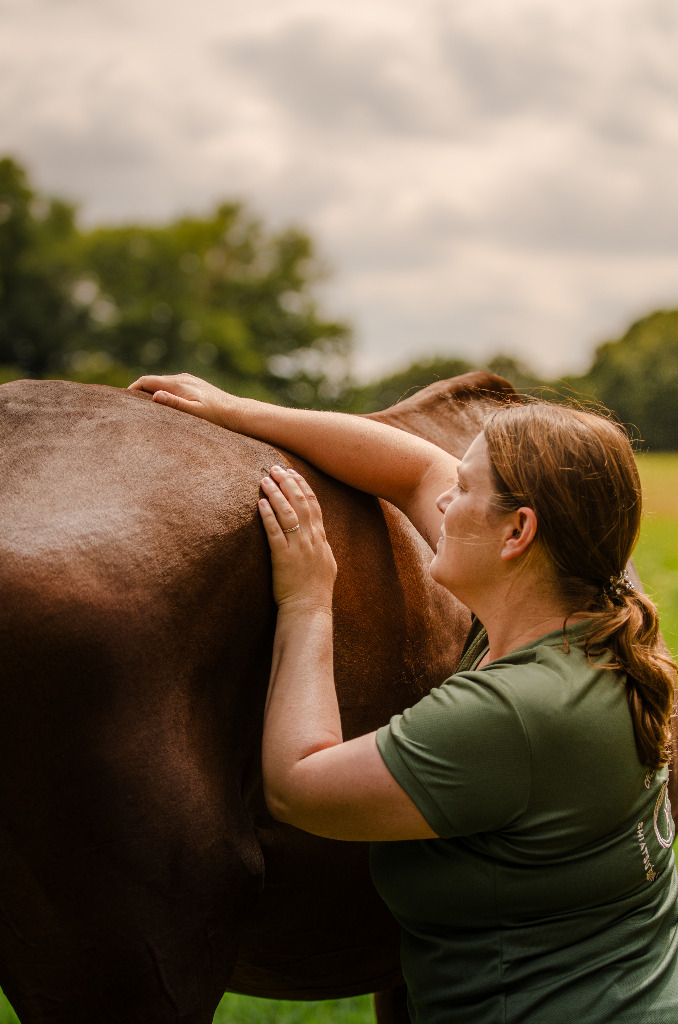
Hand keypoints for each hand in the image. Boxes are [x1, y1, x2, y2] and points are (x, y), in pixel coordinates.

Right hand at [128, 373, 239, 428]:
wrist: (237, 412)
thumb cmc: (217, 416)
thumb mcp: (194, 413)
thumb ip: (175, 404)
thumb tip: (155, 396)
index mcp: (178, 383)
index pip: (146, 381)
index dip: (131, 390)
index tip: (121, 401)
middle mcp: (181, 378)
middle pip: (152, 381)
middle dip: (138, 391)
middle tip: (126, 406)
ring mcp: (188, 381)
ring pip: (162, 384)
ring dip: (150, 392)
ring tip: (141, 408)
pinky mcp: (194, 386)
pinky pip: (172, 387)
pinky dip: (162, 394)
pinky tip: (163, 406)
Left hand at [259, 465, 336, 611]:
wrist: (310, 609)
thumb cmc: (316, 589)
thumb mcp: (326, 562)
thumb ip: (321, 544)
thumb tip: (318, 532)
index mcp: (321, 538)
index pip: (313, 504)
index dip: (302, 485)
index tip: (292, 472)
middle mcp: (311, 539)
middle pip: (300, 502)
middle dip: (288, 482)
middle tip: (275, 468)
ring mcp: (298, 547)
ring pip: (287, 513)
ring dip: (275, 494)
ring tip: (265, 480)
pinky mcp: (283, 558)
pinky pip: (275, 532)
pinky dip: (268, 516)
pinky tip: (260, 504)